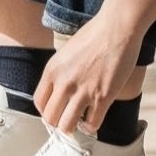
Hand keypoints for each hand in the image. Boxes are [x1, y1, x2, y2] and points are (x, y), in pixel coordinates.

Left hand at [34, 11, 143, 136]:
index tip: (56, 111)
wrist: (116, 28)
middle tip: (69, 118)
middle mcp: (64, 82)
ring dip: (75, 127)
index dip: (47, 111)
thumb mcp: (66, 52)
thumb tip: (60, 92)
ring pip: (68, 126)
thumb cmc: (94, 36)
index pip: (39, 102)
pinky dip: (93, 126)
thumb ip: (61, 72)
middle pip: (50, 118)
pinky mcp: (102, 97)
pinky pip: (92, 125)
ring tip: (81, 120)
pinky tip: (95, 117)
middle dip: (59, 122)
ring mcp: (82, 91)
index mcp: (52, 69)